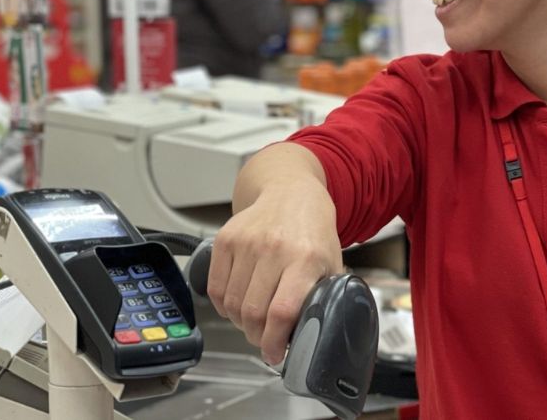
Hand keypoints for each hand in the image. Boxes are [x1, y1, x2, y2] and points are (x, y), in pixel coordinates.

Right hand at [207, 183, 341, 364]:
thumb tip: (317, 334)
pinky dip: (223, 305)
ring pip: (232, 304)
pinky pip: (215, 288)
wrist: (290, 191)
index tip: (275, 354)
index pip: (282, 311)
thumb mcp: (331, 262)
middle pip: (253, 312)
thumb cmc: (313, 230)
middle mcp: (274, 249)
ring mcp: (246, 243)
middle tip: (265, 340)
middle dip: (257, 336)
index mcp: (306, 258)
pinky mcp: (225, 239)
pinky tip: (236, 305)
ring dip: (240, 323)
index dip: (275, 342)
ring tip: (252, 321)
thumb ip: (325, 296)